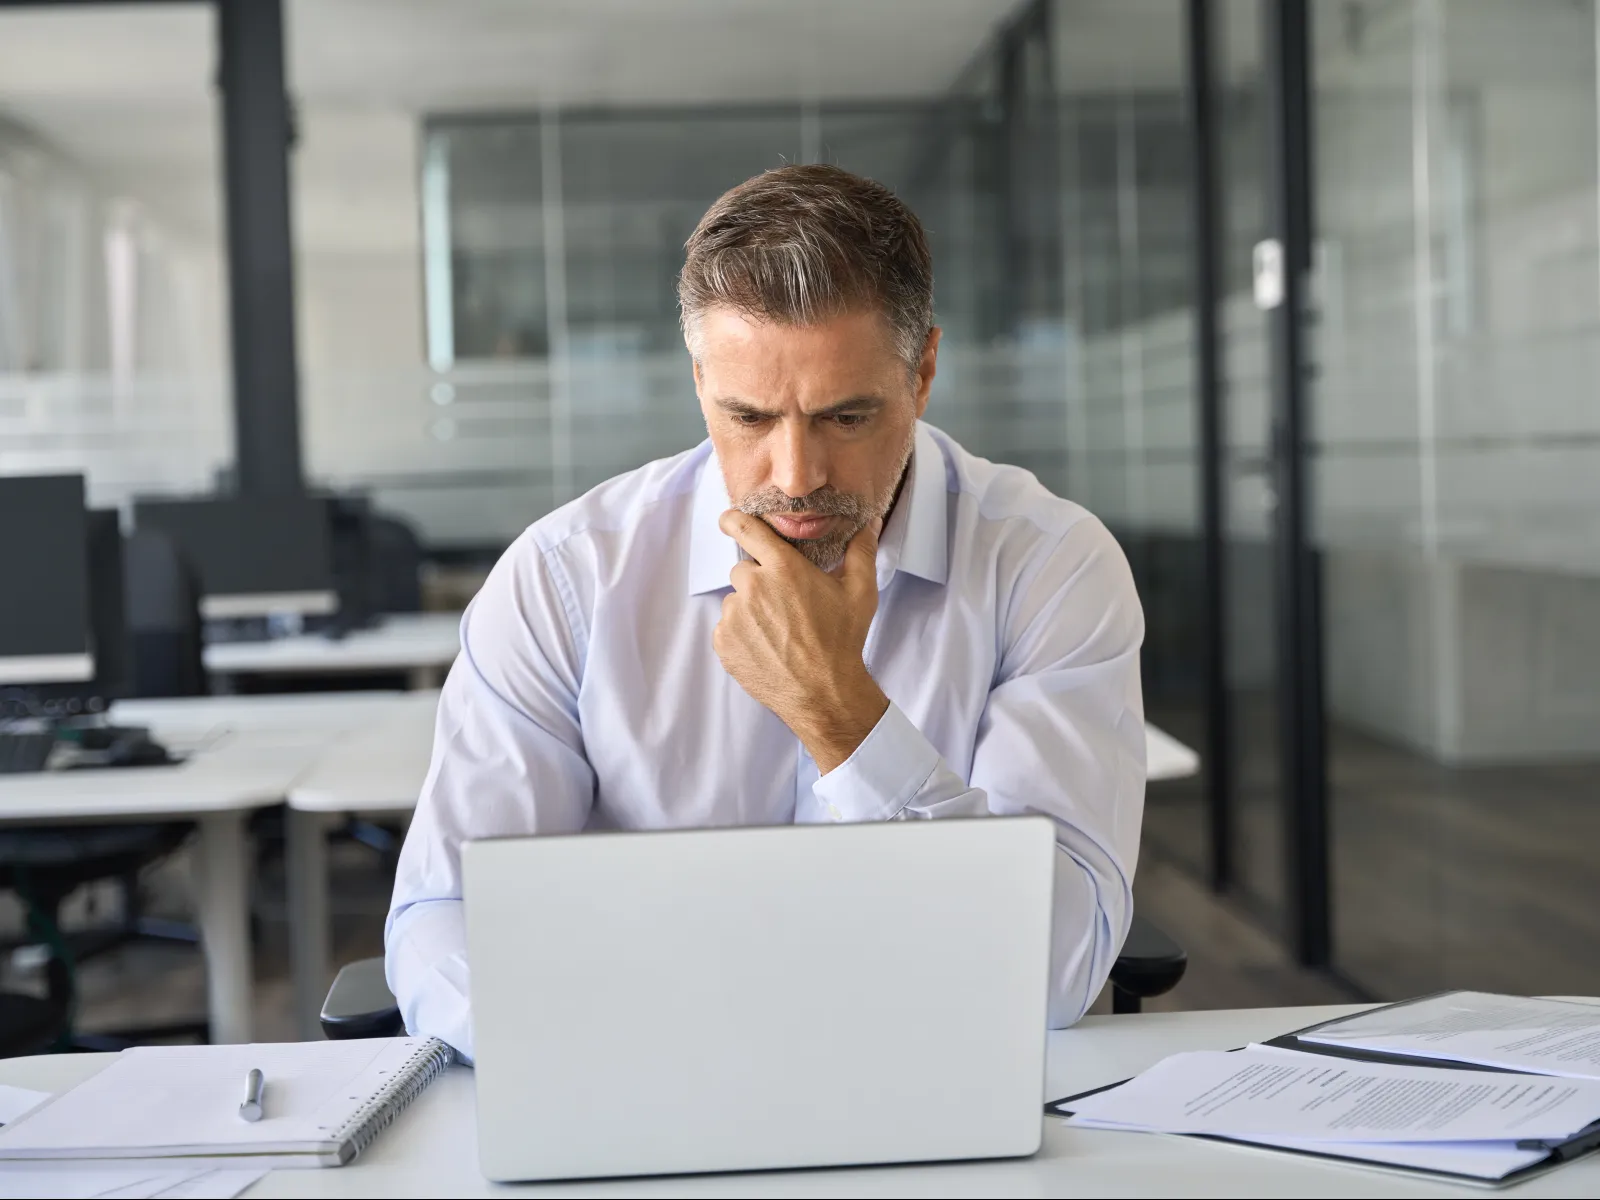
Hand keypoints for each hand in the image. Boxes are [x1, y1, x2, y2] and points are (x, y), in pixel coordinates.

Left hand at [713, 511, 888, 773]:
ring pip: (735, 600)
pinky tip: (767, 647)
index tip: (729, 521)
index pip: (744, 528)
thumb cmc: (842, 641)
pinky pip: (726, 628)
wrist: (823, 693)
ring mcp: (735, 616)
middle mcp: (753, 587)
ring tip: (779, 631)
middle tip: (785, 604)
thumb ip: (861, 552)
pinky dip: (741, 634)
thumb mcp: (860, 593)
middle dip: (760, 581)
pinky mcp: (724, 643)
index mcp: (783, 567)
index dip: (733, 520)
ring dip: (750, 609)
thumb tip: (868, 523)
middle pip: (744, 569)